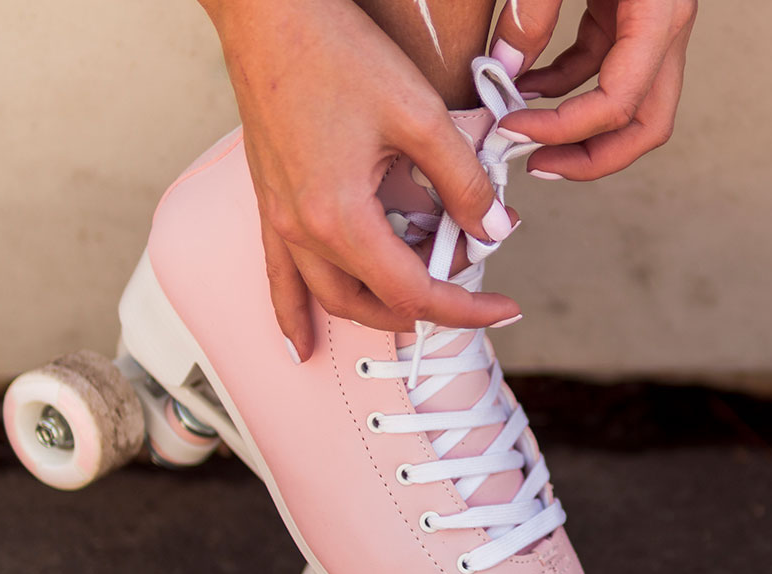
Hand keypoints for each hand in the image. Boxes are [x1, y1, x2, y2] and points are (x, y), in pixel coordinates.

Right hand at [200, 0, 520, 359]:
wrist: (268, 13)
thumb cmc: (336, 52)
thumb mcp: (421, 116)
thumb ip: (462, 181)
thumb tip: (493, 228)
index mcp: (341, 218)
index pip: (413, 292)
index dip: (466, 308)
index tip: (503, 307)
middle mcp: (303, 231)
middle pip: (373, 302)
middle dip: (429, 306)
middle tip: (473, 289)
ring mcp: (280, 220)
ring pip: (331, 296)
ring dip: (376, 309)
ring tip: (415, 306)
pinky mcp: (269, 202)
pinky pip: (280, 277)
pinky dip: (293, 313)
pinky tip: (299, 343)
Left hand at [489, 0, 696, 180]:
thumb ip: (533, 10)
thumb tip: (504, 65)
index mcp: (659, 14)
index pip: (620, 104)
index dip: (563, 128)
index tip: (511, 127)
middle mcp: (665, 27)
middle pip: (644, 125)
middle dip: (589, 157)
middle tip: (536, 165)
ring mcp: (649, 26)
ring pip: (625, 104)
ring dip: (574, 128)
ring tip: (520, 133)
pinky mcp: (625, 15)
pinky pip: (599, 70)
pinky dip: (562, 89)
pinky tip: (524, 90)